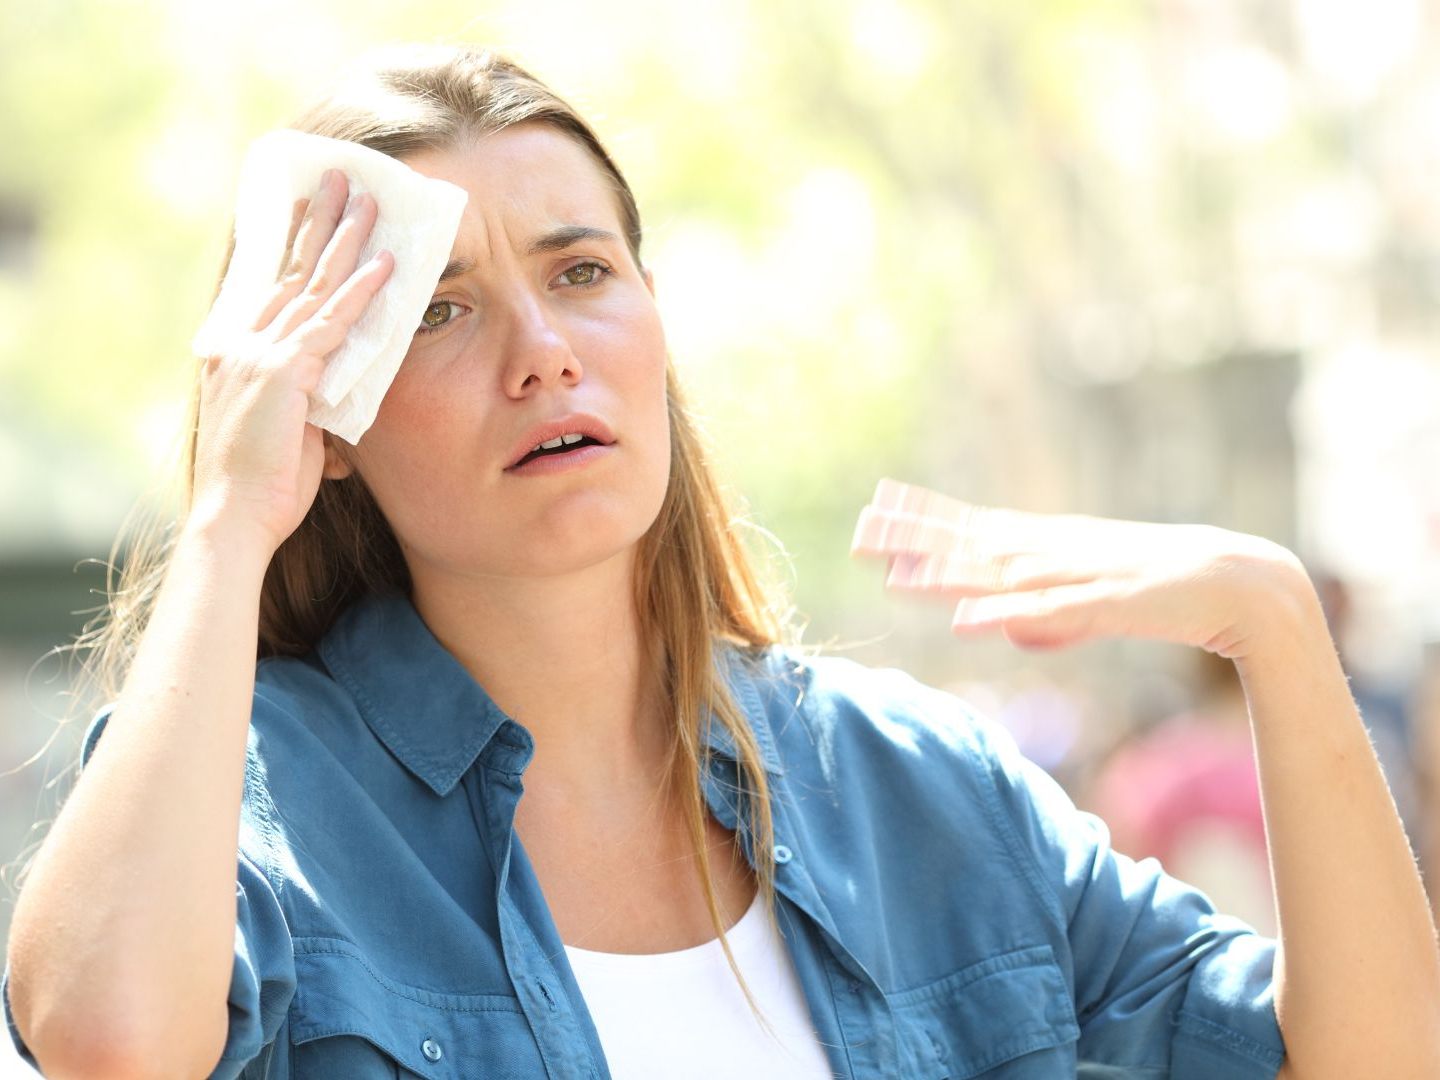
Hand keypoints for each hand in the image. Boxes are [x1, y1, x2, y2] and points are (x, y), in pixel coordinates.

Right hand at [189, 168, 393, 555]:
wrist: (234, 517)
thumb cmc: (263, 487)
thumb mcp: (290, 433)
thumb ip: (312, 405)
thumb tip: (337, 405)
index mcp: (239, 353)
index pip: (276, 286)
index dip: (297, 244)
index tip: (313, 207)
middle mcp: (244, 342)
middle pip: (292, 269)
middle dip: (321, 222)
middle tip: (344, 178)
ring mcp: (261, 354)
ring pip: (313, 285)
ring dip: (346, 241)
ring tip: (372, 203)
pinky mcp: (284, 374)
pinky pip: (331, 324)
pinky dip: (360, 294)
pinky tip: (385, 267)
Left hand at [851, 478, 1313, 660]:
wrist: (1240, 585)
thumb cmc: (1161, 591)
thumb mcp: (1088, 604)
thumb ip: (1039, 615)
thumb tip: (995, 628)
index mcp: (1050, 547)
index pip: (974, 527)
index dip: (924, 517)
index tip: (875, 507)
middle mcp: (1055, 554)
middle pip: (972, 544)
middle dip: (915, 539)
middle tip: (860, 530)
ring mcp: (1078, 576)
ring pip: (999, 576)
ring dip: (946, 576)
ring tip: (895, 578)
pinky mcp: (1105, 604)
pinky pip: (1046, 614)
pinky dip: (1004, 617)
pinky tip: (966, 622)